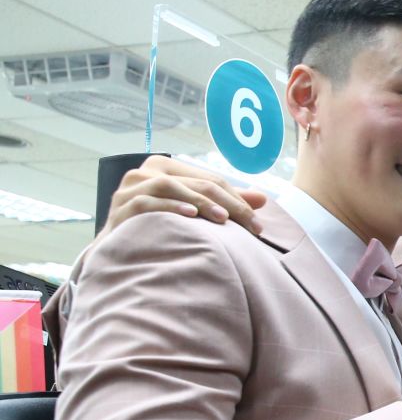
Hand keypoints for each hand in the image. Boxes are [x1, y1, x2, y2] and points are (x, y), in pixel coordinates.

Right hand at [105, 155, 267, 234]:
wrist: (120, 252)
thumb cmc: (161, 228)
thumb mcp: (193, 211)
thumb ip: (224, 203)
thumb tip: (263, 198)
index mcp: (164, 167)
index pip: (208, 178)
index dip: (237, 199)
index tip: (258, 225)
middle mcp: (144, 172)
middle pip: (193, 182)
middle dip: (226, 203)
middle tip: (249, 225)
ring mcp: (129, 189)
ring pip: (170, 186)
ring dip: (199, 201)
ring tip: (222, 219)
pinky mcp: (121, 207)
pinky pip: (147, 203)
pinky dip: (170, 207)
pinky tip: (189, 216)